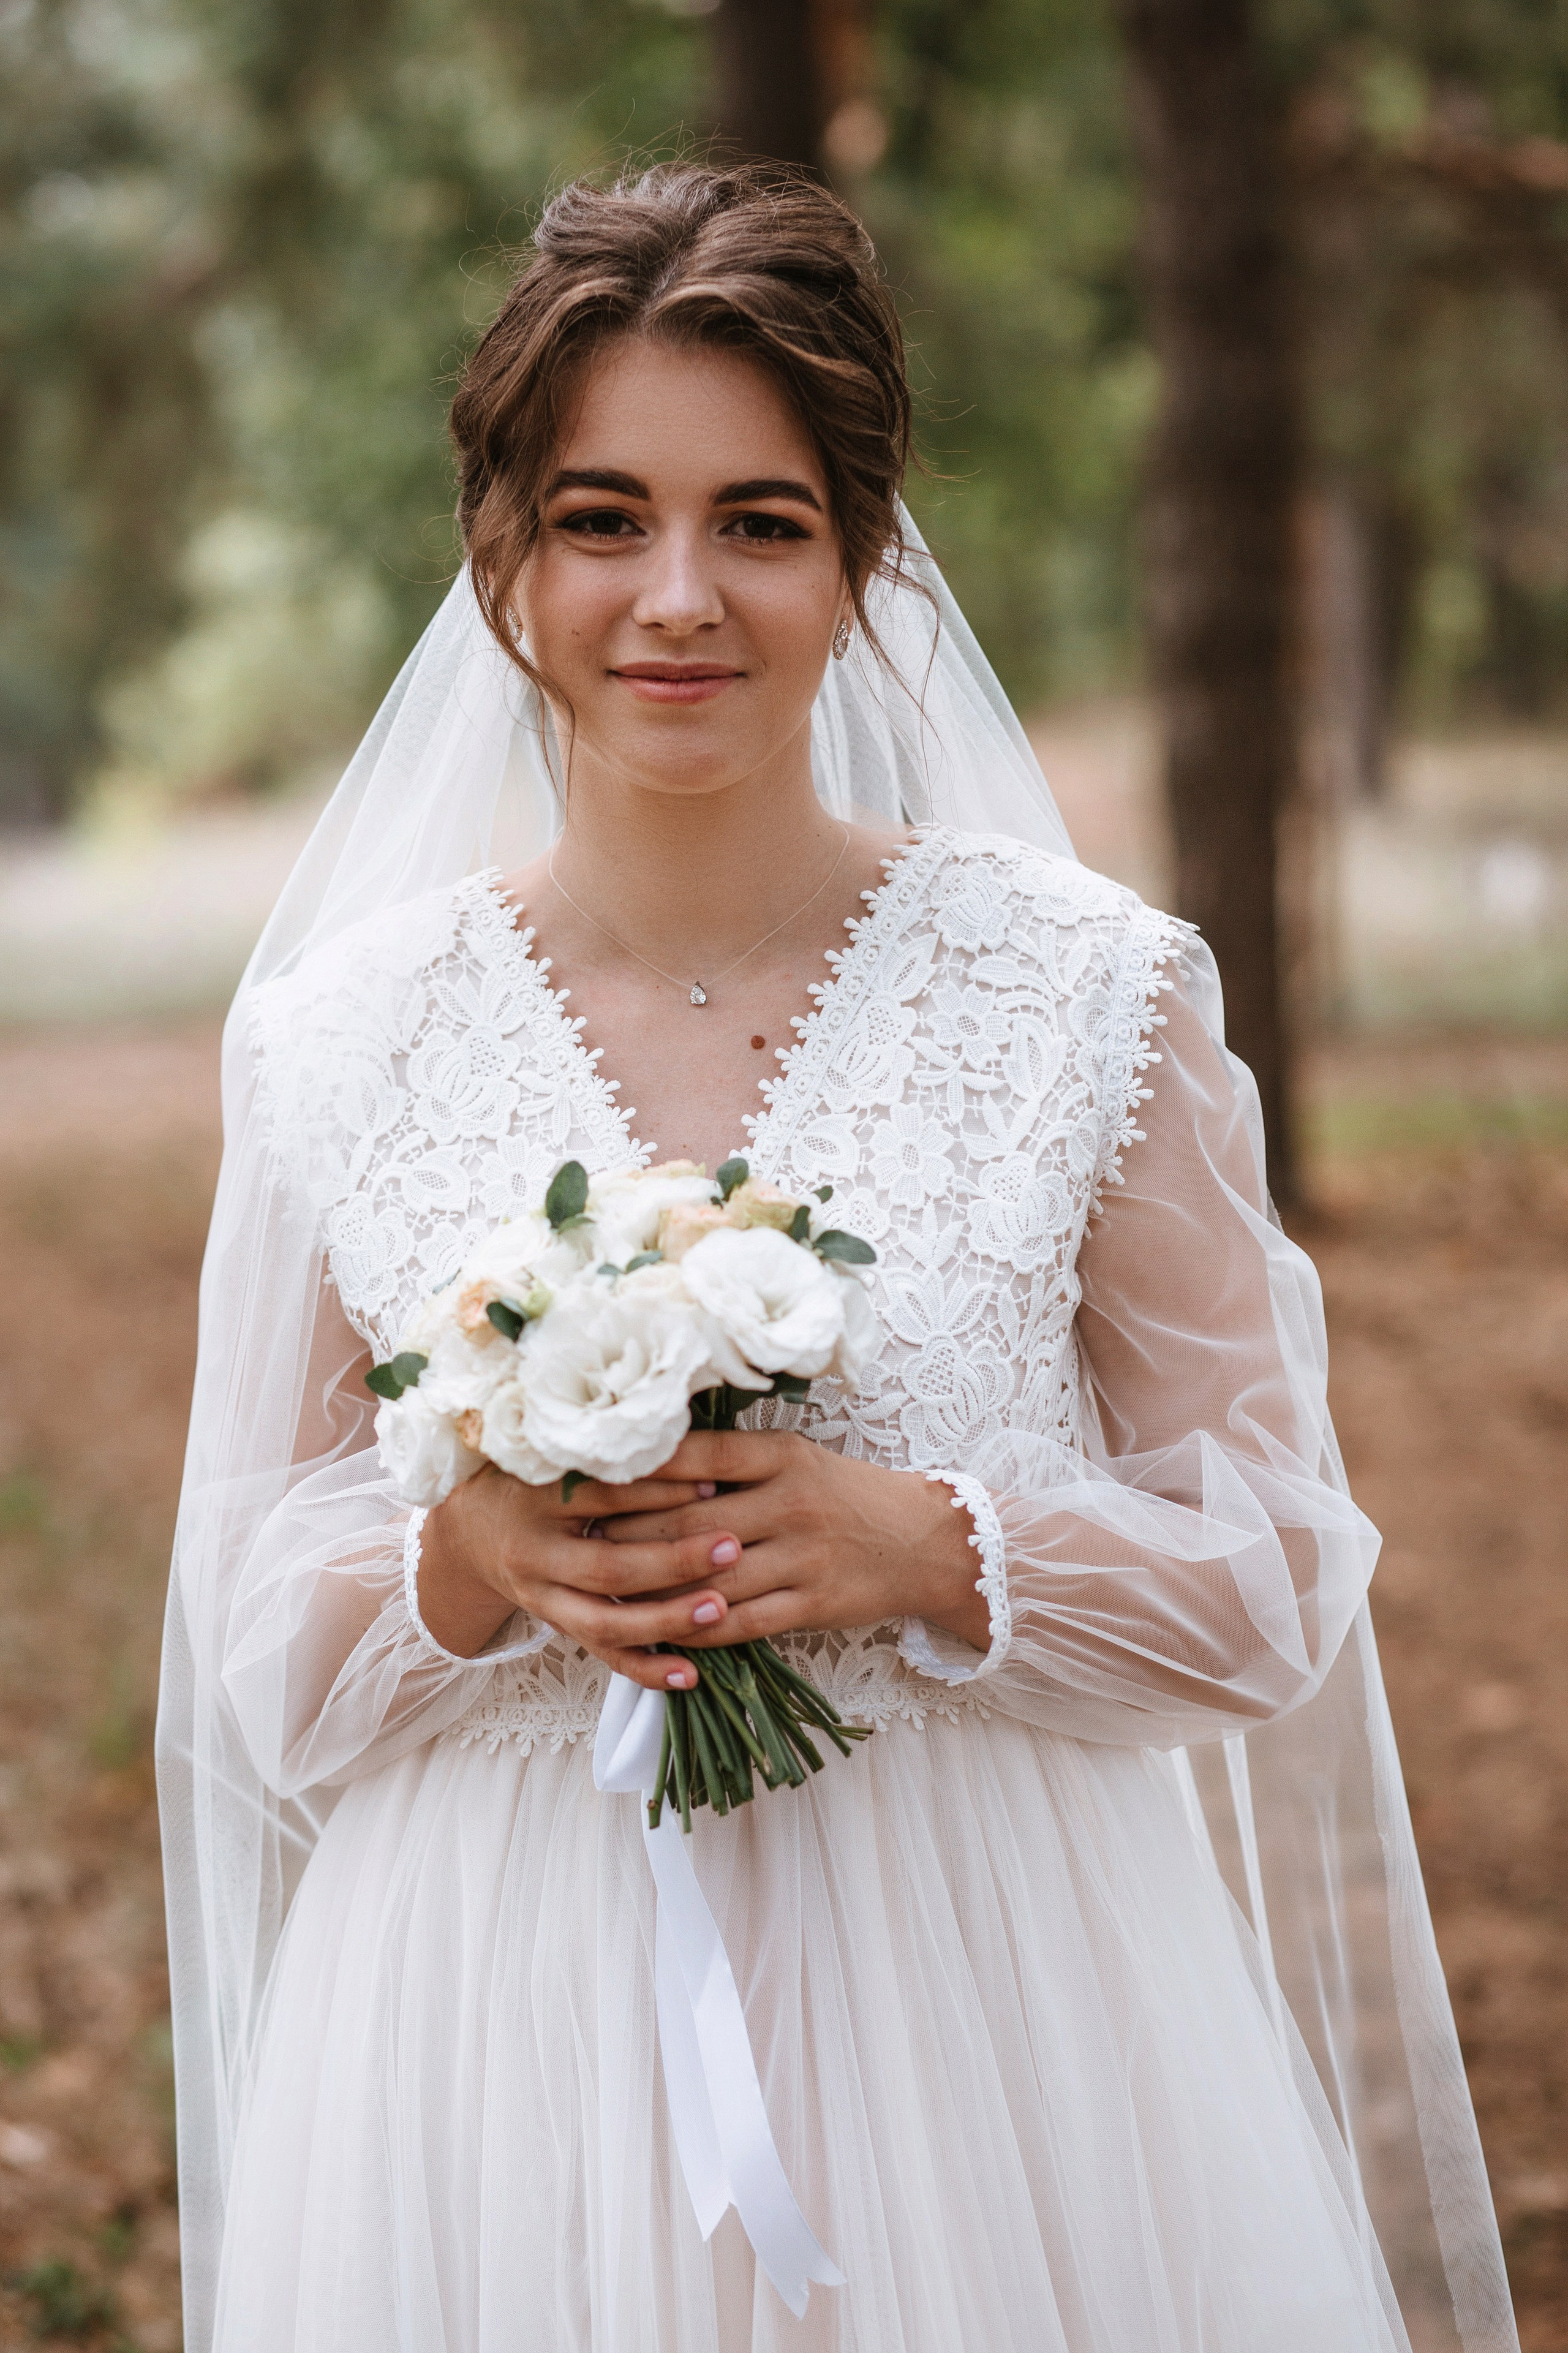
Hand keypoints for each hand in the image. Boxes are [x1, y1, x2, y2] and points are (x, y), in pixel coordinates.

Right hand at [417, 1460, 760, 1691]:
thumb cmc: (527, 1476)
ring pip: (605, 1622)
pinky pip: (601, 1656)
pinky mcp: (556, 1626)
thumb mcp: (551, 1451)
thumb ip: (604, 1447)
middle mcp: (536, 1553)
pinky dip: (645, 1669)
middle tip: (732, 1545)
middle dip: (674, 1560)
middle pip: (608, 1566)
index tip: (716, 1477)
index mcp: (538, 1497)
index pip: (605, 1494)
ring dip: (666, 1620)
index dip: (660, 1488)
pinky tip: (690, 1674)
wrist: (470, 1530)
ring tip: (720, 1609)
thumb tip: (682, 1425)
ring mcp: (544, 1598)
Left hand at [598, 1430, 990, 1655]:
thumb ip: (734, 1462)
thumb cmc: (843, 1494)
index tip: (589, 1476)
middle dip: (628, 1534)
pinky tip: (661, 1632)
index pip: (698, 1457)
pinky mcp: (813, 1604)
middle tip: (577, 1539)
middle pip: (691, 1522)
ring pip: (708, 1579)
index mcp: (782, 1457)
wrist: (923, 1541)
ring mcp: (803, 1557)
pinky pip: (740, 1623)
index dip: (639, 1469)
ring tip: (604, 1592)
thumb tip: (651, 1460)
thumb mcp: (797, 1459)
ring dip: (652, 1590)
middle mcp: (790, 1503)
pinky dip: (695, 1630)